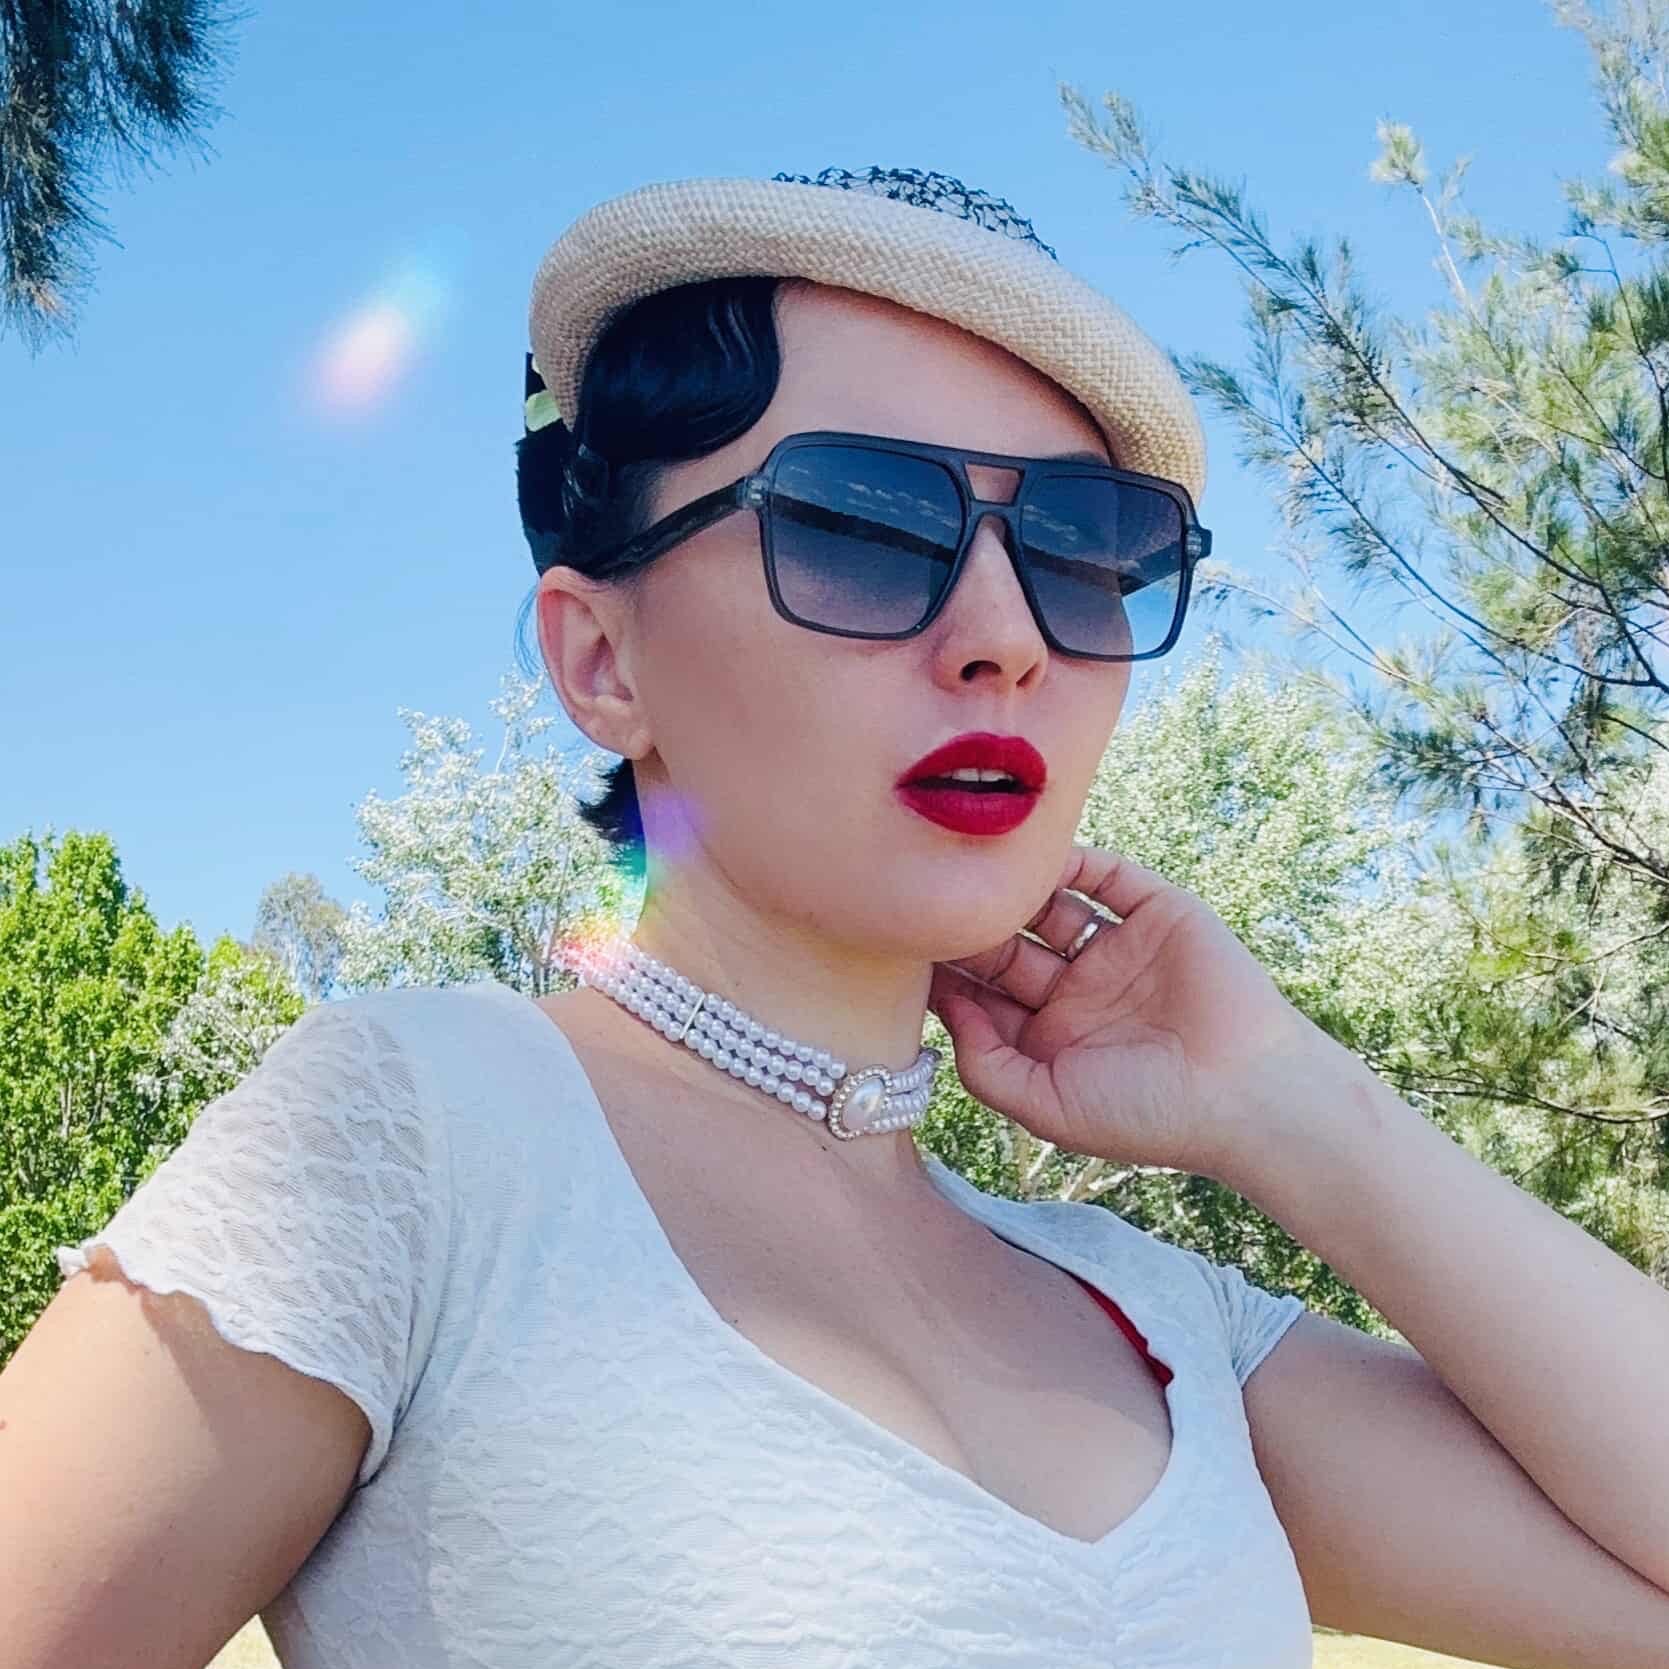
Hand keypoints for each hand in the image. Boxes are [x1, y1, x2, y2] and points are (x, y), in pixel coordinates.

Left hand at [926, 842, 1322, 1179]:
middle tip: (923, 903)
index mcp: (1049, 1036)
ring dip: (1010, 892)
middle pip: (1005, 944)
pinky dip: (1070, 860)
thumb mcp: (1047, 1107)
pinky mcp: (1156, 913)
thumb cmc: (1147, 1117)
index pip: (981, 994)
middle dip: (967, 927)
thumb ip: (986, 1065)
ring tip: (972, 876)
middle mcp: (1076, 987)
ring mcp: (1115, 948)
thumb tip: (944, 1009)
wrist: (1247, 1097)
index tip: (895, 952)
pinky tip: (1032, 858)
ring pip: (1048, 905)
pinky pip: (1106, 875)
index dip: (942, 974)